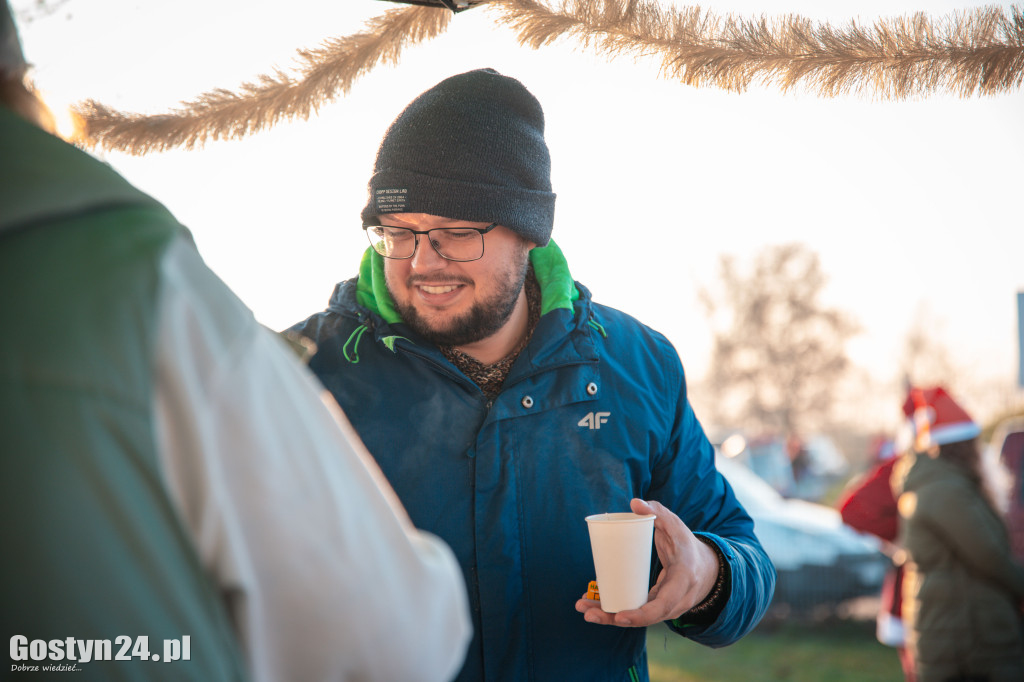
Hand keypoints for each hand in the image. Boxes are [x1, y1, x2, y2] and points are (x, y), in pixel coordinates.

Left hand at [575, 498, 719, 626]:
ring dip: (608, 616)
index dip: (642, 614)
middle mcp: (675, 601)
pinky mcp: (655, 607)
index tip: (620, 615)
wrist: (704, 567)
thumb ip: (657, 512)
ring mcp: (665, 607)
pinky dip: (613, 611)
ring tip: (582, 608)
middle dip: (614, 618)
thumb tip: (634, 502)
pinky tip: (591, 606)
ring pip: (636, 617)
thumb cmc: (686, 544)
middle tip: (587, 613)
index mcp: (682, 580)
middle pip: (644, 617)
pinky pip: (635, 612)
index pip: (663, 604)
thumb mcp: (676, 526)